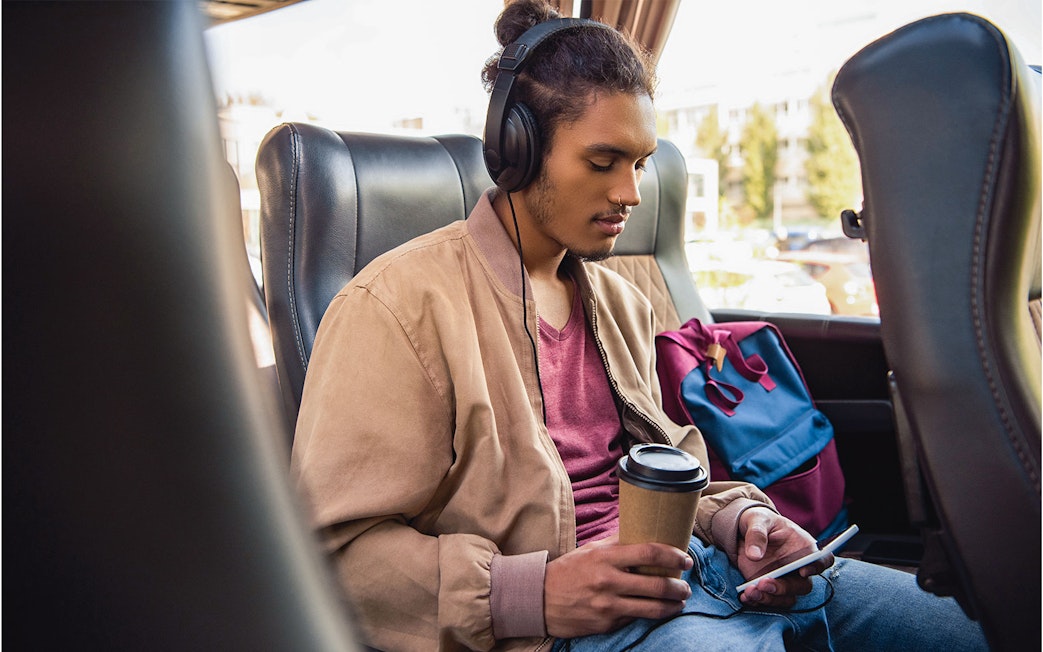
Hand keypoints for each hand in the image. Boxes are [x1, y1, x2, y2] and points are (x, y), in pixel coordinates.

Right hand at [544, 535, 692, 637]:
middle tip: (686, 585)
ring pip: (652, 608)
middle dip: (679, 586)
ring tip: (680, 601)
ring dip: (673, 605)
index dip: (672, 555)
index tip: (685, 559)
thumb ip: (617, 543)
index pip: (648, 552)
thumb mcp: (591, 550)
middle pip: (657, 584)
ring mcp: (608, 605)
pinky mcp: (606, 624)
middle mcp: (608, 581)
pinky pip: (635, 619)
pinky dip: (651, 615)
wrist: (539, 598)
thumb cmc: (568, 570)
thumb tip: (644, 532)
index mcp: (605, 557)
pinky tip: (657, 610)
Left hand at [737, 507, 830, 607]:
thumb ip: (757, 534)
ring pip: (786, 598)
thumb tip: (755, 555)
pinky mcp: (768, 588)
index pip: (822, 560)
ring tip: (750, 592)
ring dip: (769, 599)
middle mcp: (797, 568)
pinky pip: (767, 600)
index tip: (803, 571)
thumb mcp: (757, 520)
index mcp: (803, 548)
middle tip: (763, 583)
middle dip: (784, 588)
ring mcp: (783, 580)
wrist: (742, 531)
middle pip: (802, 586)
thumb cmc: (758, 522)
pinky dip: (756, 601)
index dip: (817, 567)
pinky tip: (745, 596)